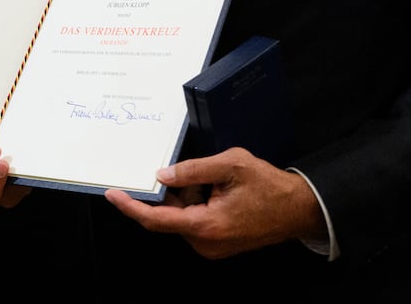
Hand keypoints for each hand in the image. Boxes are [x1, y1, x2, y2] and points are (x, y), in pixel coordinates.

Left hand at [103, 147, 324, 259]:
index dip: (131, 206)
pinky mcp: (217, 242)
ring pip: (181, 216)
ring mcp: (211, 245)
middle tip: (187, 169)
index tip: (111, 194)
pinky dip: (196, 201)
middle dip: (171, 190)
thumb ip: (193, 170)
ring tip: (216, 179)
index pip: (156, 219)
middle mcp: (205, 243)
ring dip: (187, 195)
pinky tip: (216, 188)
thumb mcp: (230, 165)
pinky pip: (194, 219)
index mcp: (206, 226)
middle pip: (168, 215)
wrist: (299, 209)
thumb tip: (162, 176)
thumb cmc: (269, 186)